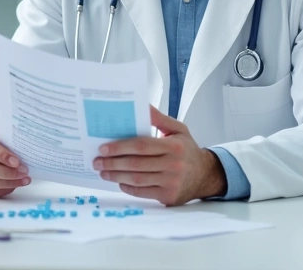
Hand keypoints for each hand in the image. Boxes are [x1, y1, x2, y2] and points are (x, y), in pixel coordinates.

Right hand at [0, 132, 29, 197]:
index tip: (17, 161)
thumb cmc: (2, 145)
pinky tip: (15, 184)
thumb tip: (28, 151)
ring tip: (24, 179)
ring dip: (9, 182)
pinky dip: (4, 189)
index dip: (2, 155)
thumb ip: (13, 144)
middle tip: (23, 172)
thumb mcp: (7, 139)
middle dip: (8, 172)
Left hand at [93, 107, 224, 206]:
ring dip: (116, 176)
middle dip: (113, 163)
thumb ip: (158, 118)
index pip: (141, 146)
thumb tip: (141, 105)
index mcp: (173, 146)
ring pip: (137, 180)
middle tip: (97, 161)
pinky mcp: (168, 196)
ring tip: (103, 171)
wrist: (206, 175)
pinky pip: (142, 192)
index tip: (103, 148)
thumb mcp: (178, 130)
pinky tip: (118, 181)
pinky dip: (127, 187)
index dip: (120, 147)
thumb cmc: (187, 150)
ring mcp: (171, 182)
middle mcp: (173, 165)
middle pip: (136, 164)